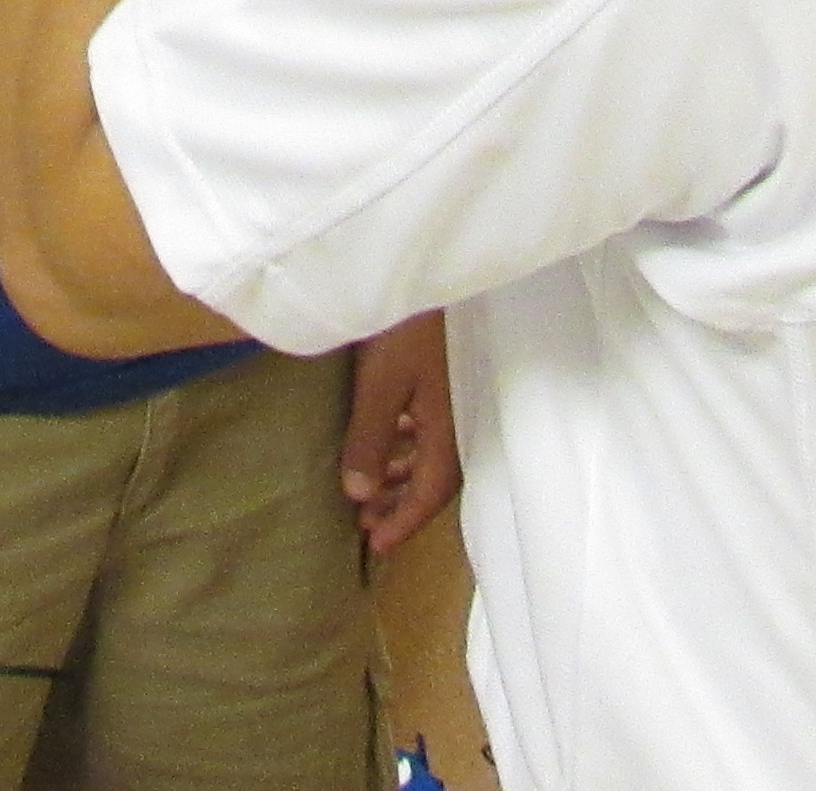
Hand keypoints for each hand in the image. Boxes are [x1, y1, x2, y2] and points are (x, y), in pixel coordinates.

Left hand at [342, 312, 460, 556]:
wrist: (429, 269)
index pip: (430, 494)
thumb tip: (359, 496)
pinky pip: (426, 426)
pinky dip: (404, 443)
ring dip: (401, 474)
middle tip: (366, 523)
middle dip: (400, 504)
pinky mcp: (441, 374)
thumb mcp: (382, 384)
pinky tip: (386, 439)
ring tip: (370, 489)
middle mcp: (456, 418)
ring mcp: (451, 395)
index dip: (403, 522)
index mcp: (447, 429)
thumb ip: (370, 439)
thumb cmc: (405, 326)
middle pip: (433, 477)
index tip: (375, 545)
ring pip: (429, 451)